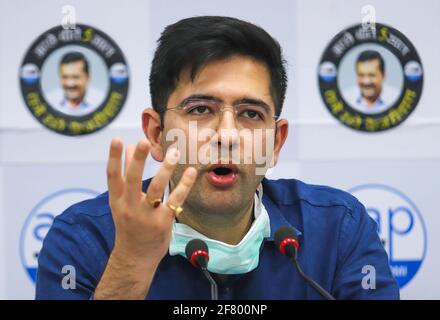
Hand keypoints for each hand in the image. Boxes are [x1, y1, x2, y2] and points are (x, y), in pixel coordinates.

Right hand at [107, 137, 196, 262]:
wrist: (135, 256)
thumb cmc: (129, 223)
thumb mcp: (122, 201)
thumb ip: (126, 174)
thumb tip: (127, 146)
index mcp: (117, 200)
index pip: (112, 176)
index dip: (113, 158)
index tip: (117, 139)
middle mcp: (130, 206)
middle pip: (132, 180)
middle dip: (137, 161)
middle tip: (143, 142)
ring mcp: (147, 215)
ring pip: (156, 189)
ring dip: (166, 169)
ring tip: (174, 153)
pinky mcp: (163, 221)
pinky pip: (175, 200)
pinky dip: (184, 185)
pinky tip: (191, 172)